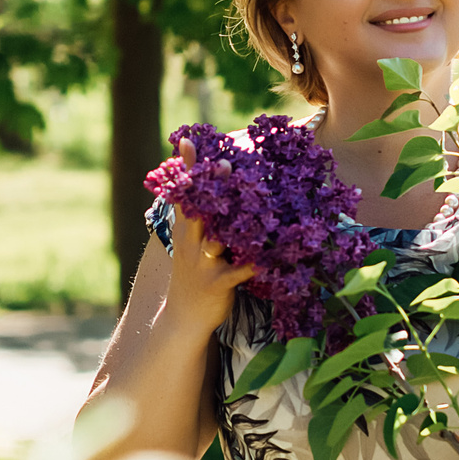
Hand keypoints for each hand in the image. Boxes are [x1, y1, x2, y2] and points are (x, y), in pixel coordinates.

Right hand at [163, 144, 256, 334]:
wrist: (182, 318)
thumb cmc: (193, 276)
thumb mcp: (189, 245)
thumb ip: (201, 221)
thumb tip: (220, 193)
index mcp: (185, 230)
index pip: (184, 193)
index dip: (187, 168)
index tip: (188, 141)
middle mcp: (190, 243)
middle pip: (200, 209)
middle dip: (211, 187)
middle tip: (225, 165)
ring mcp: (203, 263)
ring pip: (219, 237)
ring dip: (236, 222)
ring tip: (256, 204)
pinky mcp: (218, 283)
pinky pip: (240, 269)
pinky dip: (258, 261)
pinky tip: (276, 254)